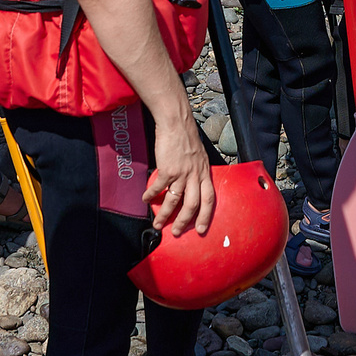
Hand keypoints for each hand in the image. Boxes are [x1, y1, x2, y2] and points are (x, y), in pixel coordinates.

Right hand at [144, 107, 214, 233]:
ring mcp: (182, 173)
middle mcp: (195, 175)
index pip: (209, 199)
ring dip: (165, 215)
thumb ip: (198, 172)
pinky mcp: (168, 169)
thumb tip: (193, 185)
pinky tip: (146, 200)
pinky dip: (151, 196)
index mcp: (205, 173)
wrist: (176, 123)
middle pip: (192, 205)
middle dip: (184, 222)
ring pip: (175, 201)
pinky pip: (158, 188)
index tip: (202, 229)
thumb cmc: (186, 137)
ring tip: (158, 224)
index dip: (206, 216)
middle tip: (177, 232)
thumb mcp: (199, 156)